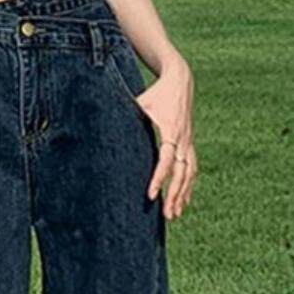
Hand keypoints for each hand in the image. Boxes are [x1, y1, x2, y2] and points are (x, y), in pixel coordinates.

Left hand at [136, 51, 196, 219]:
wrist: (180, 79)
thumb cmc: (155, 92)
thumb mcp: (140, 102)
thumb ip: (124, 115)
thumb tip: (100, 125)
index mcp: (171, 130)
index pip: (166, 161)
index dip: (158, 179)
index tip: (150, 195)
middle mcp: (183, 139)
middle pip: (182, 173)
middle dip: (175, 195)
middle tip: (166, 215)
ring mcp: (189, 142)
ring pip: (190, 174)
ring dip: (183, 195)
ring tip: (174, 214)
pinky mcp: (190, 143)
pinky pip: (193, 168)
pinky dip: (189, 186)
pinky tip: (184, 201)